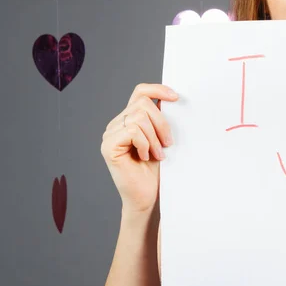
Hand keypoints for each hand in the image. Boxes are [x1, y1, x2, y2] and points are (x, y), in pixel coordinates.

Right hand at [101, 83, 177, 213]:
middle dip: (161, 123)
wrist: (148, 196)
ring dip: (154, 138)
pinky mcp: (108, 146)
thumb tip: (172, 98)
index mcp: (129, 119)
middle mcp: (117, 124)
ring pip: (139, 118)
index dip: (157, 89)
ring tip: (158, 154)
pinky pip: (132, 131)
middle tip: (168, 144)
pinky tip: (146, 157)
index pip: (140, 92)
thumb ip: (160, 119)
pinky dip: (145, 144)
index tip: (176, 97)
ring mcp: (110, 134)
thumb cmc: (156, 170)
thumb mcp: (162, 139)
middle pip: (143, 104)